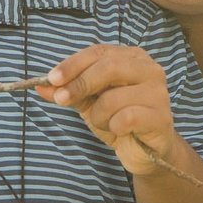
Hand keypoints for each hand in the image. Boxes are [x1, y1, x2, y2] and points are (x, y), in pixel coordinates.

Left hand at [40, 44, 178, 175]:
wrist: (145, 151)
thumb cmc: (118, 119)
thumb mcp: (89, 102)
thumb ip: (68, 92)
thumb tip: (40, 86)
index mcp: (132, 57)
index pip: (99, 52)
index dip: (73, 64)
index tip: (51, 79)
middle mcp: (149, 69)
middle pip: (108, 67)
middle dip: (80, 84)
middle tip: (61, 99)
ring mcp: (158, 92)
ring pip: (113, 98)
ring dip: (98, 115)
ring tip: (106, 122)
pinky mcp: (161, 116)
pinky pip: (125, 118)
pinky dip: (114, 127)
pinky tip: (120, 131)